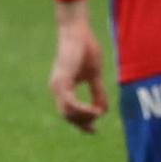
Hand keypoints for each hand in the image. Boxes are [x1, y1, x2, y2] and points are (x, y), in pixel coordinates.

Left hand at [48, 17, 106, 133]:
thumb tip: (103, 110)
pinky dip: (82, 110)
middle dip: (82, 123)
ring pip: (67, 113)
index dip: (81, 123)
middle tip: (95, 126)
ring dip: (84, 117)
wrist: (77, 31)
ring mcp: (58, 85)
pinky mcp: (62, 80)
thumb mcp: (94, 74)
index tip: (94, 130)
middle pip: (67, 116)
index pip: (69, 112)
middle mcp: (57, 88)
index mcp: (63, 87)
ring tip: (97, 114)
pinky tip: (94, 110)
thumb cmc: (85, 48)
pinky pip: (70, 103)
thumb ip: (97, 92)